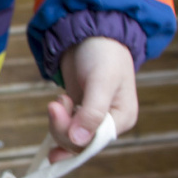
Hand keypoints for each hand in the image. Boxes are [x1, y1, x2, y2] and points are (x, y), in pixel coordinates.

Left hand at [47, 37, 138, 162]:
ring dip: (58, 121)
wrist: (90, 35)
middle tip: (54, 103)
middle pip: (79, 143)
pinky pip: (64, 128)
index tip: (56, 109)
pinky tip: (58, 104)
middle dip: (61, 126)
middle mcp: (109, 123)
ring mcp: (92, 119)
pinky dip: (57, 119)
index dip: (71, 134)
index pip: (94, 142)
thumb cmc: (103, 54)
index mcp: (122, 118)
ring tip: (59, 99)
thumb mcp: (100, 81)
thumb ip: (92, 112)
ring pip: (68, 137)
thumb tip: (79, 141)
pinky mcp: (78, 113)